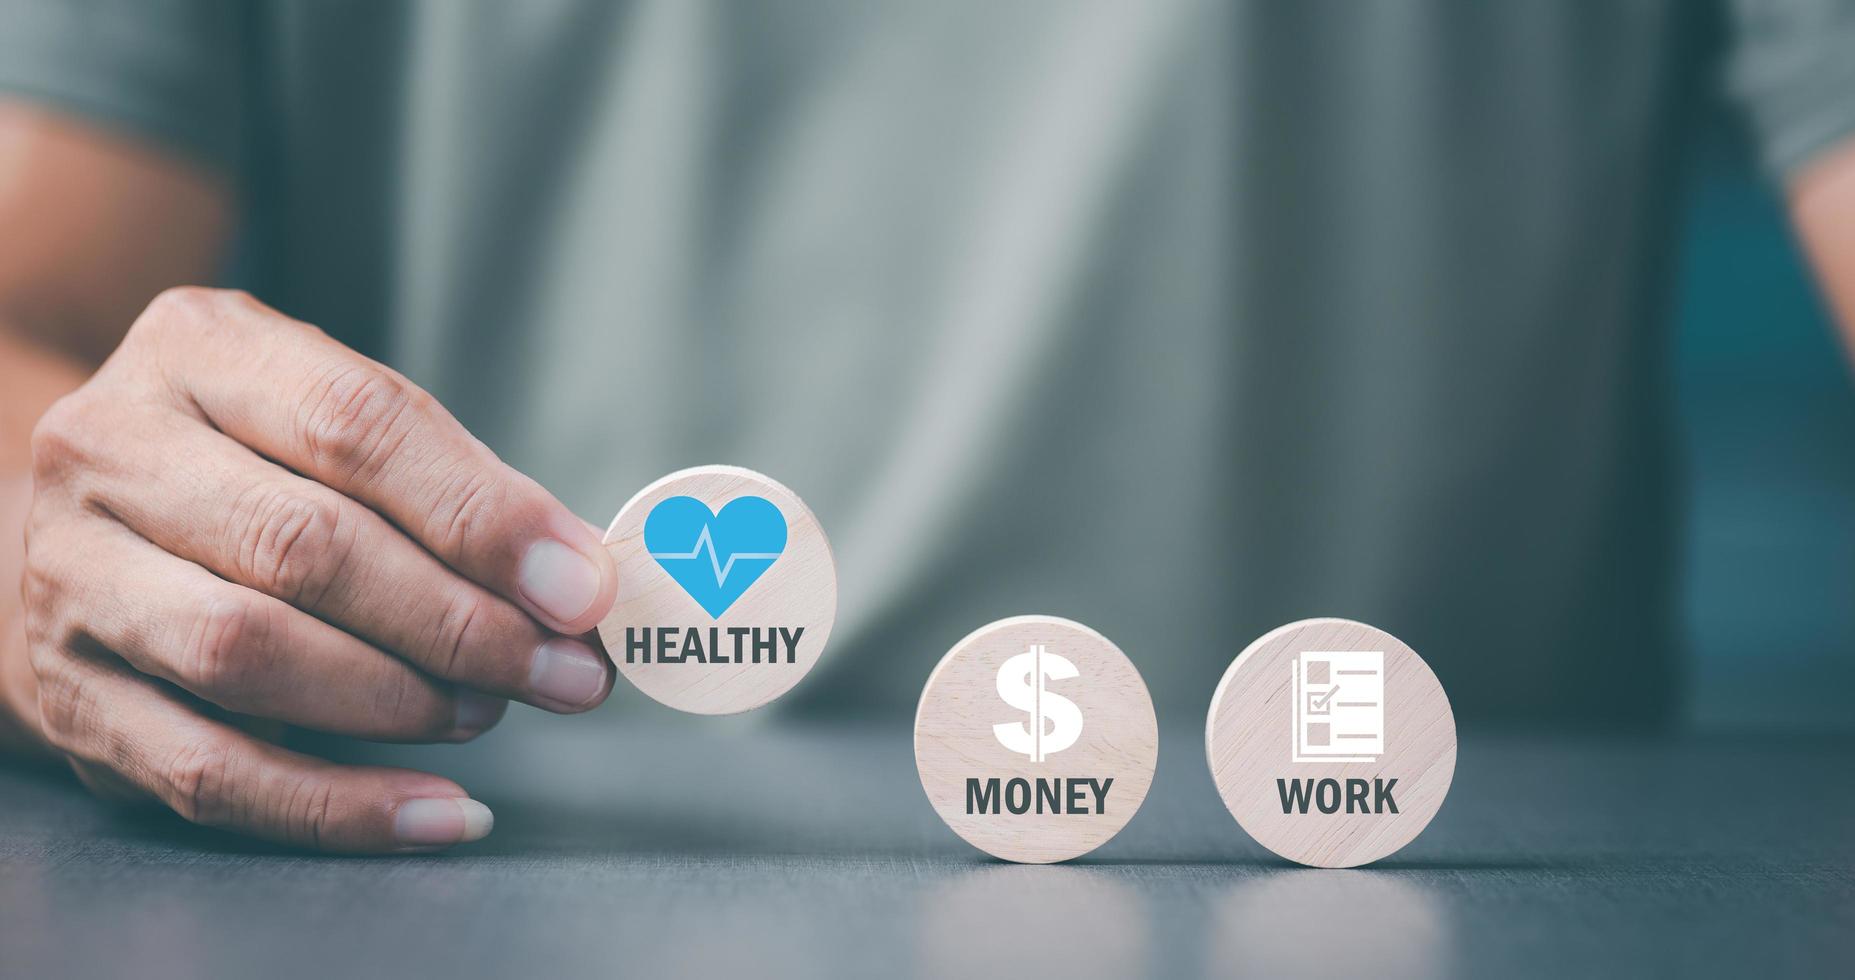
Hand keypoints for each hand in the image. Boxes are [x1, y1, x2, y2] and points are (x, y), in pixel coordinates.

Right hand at [16, 287, 617, 851]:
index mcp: (199, 350)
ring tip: (490, 710)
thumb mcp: (330, 427)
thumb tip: (579, 582)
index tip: (583, 586)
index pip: (357, 423)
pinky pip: (210, 773)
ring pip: (249, 652)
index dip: (484, 515)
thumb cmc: (248, 470)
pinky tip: (436, 810)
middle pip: (305, 545)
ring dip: (401, 699)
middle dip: (461, 621)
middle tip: (564, 670)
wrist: (80, 528)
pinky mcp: (69, 699)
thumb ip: (451, 488)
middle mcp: (112, 450)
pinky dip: (338, 807)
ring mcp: (71, 577)